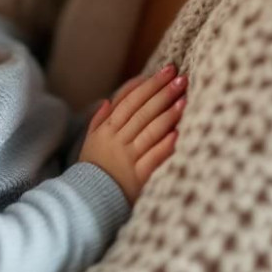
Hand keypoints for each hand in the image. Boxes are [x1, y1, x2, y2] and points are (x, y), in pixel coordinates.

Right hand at [77, 65, 186, 202]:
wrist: (87, 200)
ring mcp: (128, 157)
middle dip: (162, 92)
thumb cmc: (92, 168)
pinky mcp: (138, 176)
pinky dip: (165, 145)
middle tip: (180, 78)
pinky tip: (178, 133)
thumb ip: (98, 120)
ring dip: (167, 114)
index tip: (165, 71)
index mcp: (106, 128)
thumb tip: (108, 101)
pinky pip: (153, 158)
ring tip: (184, 100)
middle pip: (142, 111)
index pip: (129, 100)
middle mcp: (117, 139)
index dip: (148, 84)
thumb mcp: (90, 142)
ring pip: (149, 131)